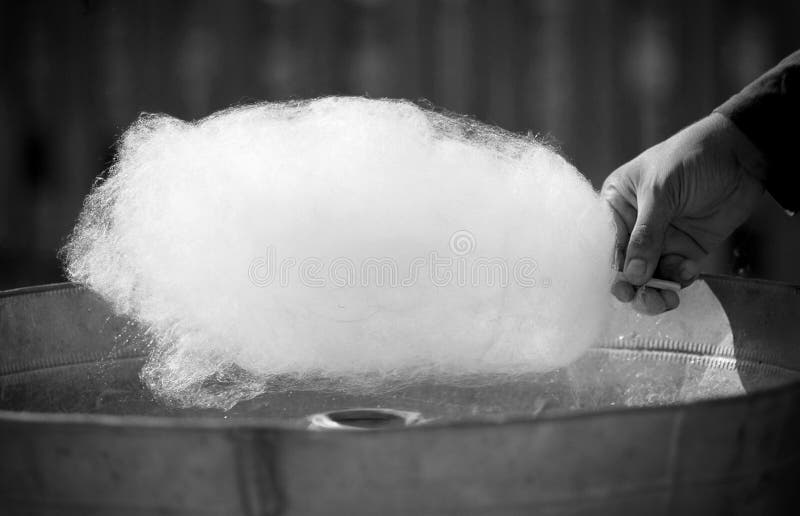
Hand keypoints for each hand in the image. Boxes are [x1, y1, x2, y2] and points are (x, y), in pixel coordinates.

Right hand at [602, 113, 765, 313]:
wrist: (741, 153)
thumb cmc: (690, 157)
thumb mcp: (661, 191)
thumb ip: (646, 234)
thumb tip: (633, 276)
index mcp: (617, 206)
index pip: (605, 244)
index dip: (610, 268)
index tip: (620, 288)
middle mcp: (635, 226)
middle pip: (625, 266)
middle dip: (632, 286)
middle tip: (642, 298)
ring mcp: (661, 239)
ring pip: (649, 276)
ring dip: (655, 291)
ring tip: (666, 299)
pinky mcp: (687, 249)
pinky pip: (676, 274)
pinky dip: (680, 279)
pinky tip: (689, 270)